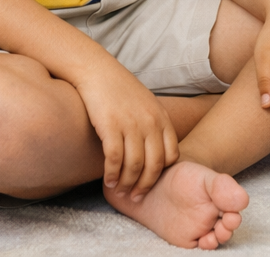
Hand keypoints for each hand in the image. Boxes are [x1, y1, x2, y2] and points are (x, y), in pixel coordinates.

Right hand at [74, 63, 179, 199]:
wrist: (97, 71)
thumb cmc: (119, 89)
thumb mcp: (146, 104)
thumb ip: (153, 126)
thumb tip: (154, 152)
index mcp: (161, 118)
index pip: (172, 155)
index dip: (163, 174)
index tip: (151, 183)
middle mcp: (150, 122)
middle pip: (155, 165)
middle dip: (146, 186)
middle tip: (137, 197)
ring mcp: (131, 124)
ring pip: (135, 166)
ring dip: (127, 184)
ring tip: (120, 192)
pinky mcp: (111, 126)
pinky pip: (115, 159)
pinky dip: (112, 175)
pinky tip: (108, 181)